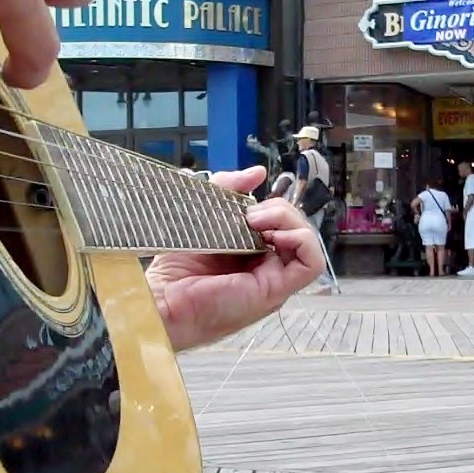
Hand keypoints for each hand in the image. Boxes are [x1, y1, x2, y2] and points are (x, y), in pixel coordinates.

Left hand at [144, 166, 323, 351]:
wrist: (162, 300)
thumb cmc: (176, 267)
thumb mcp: (205, 215)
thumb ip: (228, 191)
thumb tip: (258, 173)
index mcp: (251, 252)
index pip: (280, 222)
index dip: (271, 206)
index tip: (245, 202)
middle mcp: (266, 267)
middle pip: (295, 229)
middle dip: (278, 210)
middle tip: (249, 214)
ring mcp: (274, 280)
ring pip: (307, 242)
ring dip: (289, 222)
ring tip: (258, 221)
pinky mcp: (275, 290)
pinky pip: (311, 263)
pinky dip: (301, 240)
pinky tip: (276, 235)